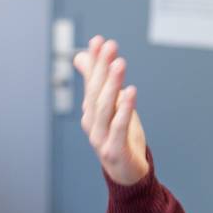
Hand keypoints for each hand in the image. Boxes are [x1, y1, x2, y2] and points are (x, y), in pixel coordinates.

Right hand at [73, 36, 149, 185]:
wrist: (126, 172)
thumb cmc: (119, 136)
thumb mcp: (110, 106)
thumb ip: (97, 82)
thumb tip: (82, 55)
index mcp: (91, 110)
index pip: (92, 81)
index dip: (95, 61)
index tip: (99, 40)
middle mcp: (92, 122)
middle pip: (96, 91)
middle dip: (102, 67)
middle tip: (109, 46)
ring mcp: (101, 137)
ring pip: (104, 107)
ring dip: (111, 84)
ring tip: (119, 63)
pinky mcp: (114, 149)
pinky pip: (118, 127)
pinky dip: (123, 109)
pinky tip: (130, 93)